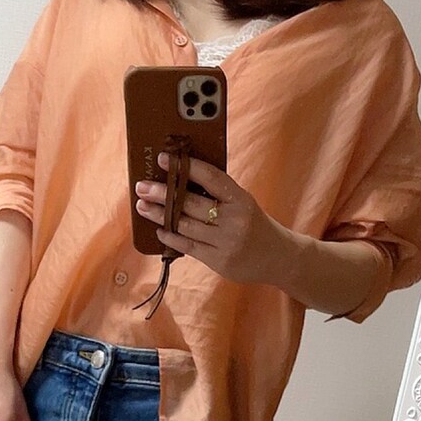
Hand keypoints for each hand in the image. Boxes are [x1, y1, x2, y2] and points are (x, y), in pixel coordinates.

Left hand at [135, 154, 283, 286]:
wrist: (279, 258)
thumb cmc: (255, 225)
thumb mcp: (244, 203)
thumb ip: (219, 194)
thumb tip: (182, 179)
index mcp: (241, 199)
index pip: (211, 178)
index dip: (186, 167)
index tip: (164, 159)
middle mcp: (234, 220)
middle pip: (191, 204)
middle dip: (162, 193)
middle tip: (142, 186)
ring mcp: (226, 243)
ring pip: (185, 225)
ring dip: (159, 215)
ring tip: (142, 206)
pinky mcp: (218, 261)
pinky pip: (188, 247)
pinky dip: (171, 237)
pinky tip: (159, 229)